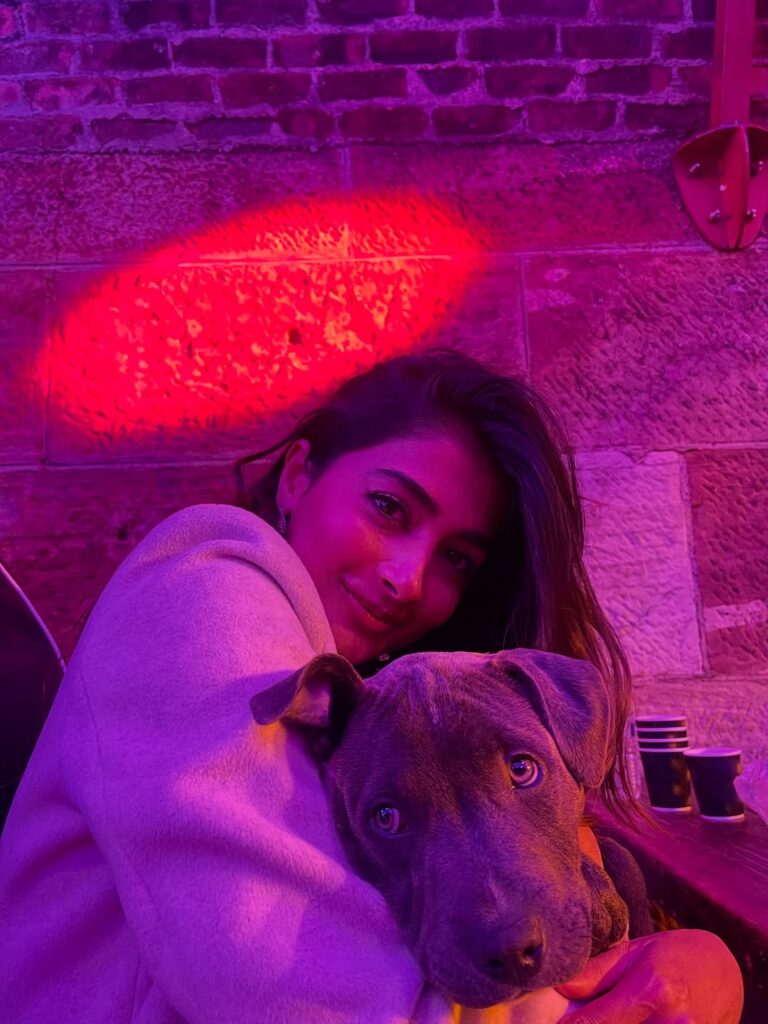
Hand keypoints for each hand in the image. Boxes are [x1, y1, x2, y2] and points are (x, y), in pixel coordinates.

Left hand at [555, 929, 742, 1023]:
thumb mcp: (636, 951)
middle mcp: (673, 1023)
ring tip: (616, 1014)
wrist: (726, 974)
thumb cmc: (675, 956)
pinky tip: (628, 1022)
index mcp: (653, 990)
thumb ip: (598, 972)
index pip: (596, 1023)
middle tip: (576, 1019)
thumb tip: (561, 988)